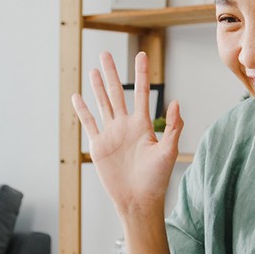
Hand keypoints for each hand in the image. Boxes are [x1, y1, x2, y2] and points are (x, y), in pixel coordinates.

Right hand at [71, 51, 183, 216]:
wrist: (139, 200)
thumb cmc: (157, 179)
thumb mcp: (169, 152)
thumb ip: (173, 127)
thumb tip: (177, 102)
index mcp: (143, 125)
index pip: (141, 93)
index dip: (141, 74)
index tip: (141, 55)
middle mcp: (126, 126)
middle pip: (117, 93)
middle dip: (112, 73)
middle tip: (106, 53)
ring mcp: (111, 134)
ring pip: (102, 104)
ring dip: (97, 87)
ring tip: (93, 69)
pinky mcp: (99, 146)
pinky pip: (89, 124)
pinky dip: (83, 110)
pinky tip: (77, 96)